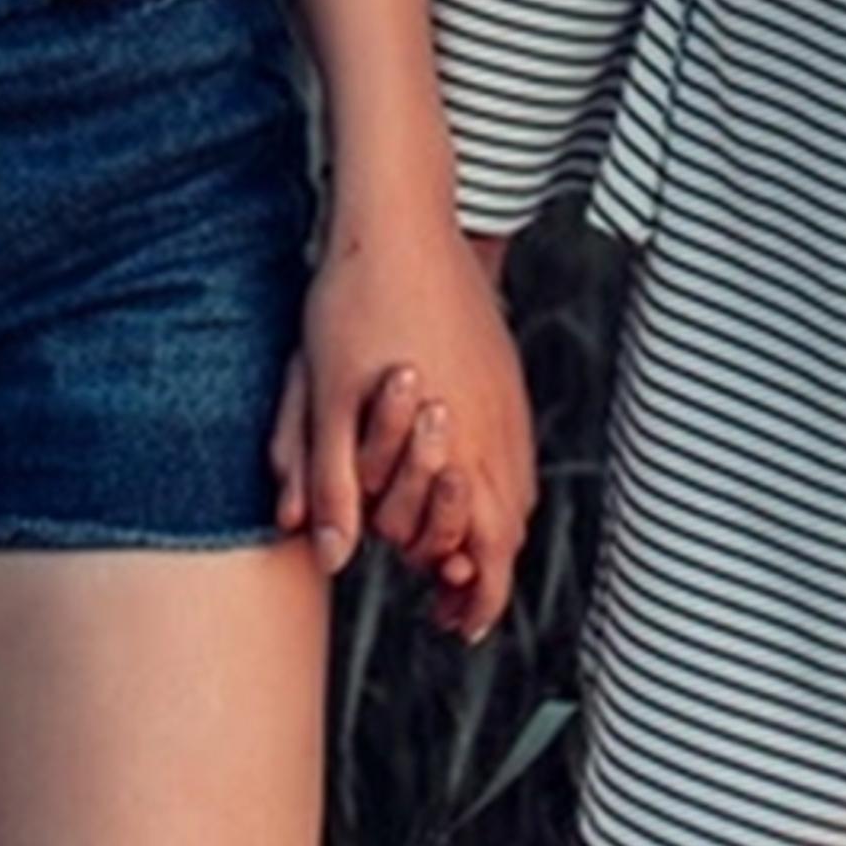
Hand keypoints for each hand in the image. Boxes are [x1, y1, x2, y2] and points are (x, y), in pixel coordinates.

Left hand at [266, 221, 535, 639]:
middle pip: (512, 527)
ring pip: (519, 487)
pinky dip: (496, 481)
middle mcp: (496, 423)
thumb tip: (330, 559)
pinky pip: (515, 446)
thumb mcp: (326, 396)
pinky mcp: (503, 367)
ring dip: (492, 528)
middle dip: (485, 573)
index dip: (476, 597)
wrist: (398, 219)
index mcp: (457, 439)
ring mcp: (506, 393)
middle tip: (450, 603)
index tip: (457, 626)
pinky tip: (461, 479)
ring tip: (453, 551)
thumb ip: (331, 481)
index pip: (488, 548)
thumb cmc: (353, 304)